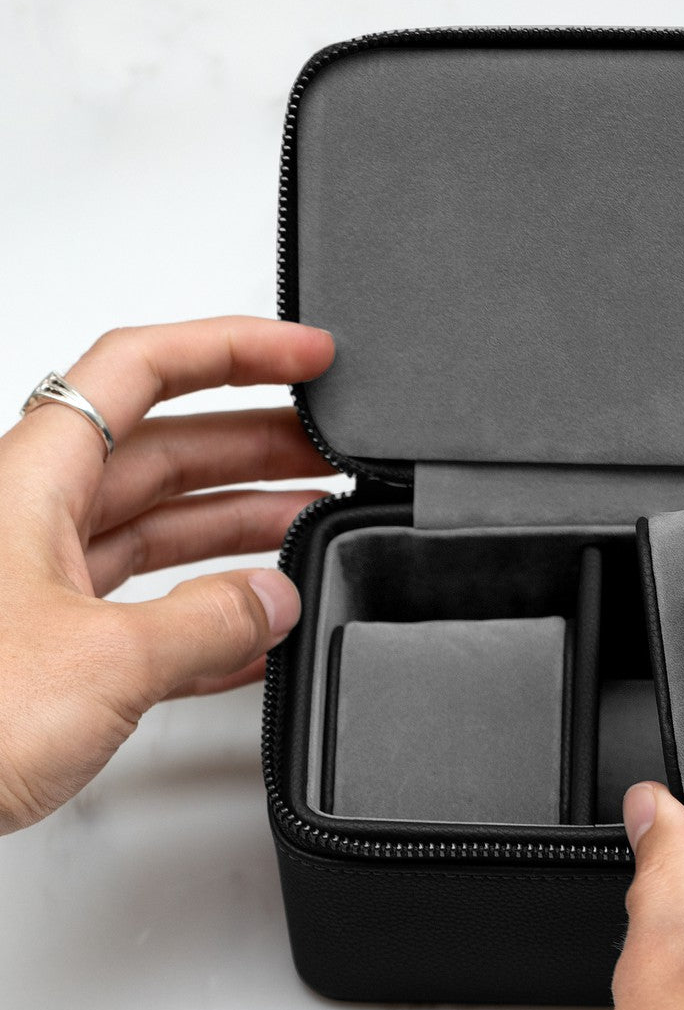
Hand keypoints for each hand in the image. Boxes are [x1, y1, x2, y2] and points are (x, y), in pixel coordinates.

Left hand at [0, 315, 335, 834]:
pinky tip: (254, 632)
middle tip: (328, 449)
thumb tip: (271, 598)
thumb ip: (206, 622)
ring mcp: (36, 585)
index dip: (231, 348)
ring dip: (237, 527)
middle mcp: (29, 519)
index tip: (306, 357)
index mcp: (29, 481)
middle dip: (253, 444)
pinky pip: (143, 608)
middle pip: (160, 447)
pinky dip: (205, 615)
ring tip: (311, 527)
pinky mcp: (44, 649)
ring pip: (154, 527)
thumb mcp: (104, 661)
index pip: (140, 368)